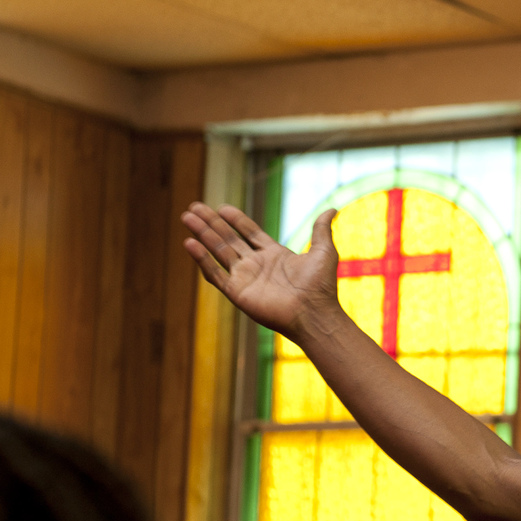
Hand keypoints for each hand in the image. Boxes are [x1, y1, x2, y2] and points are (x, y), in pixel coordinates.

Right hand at [181, 202, 342, 339]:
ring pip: (218, 252)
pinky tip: (190, 243)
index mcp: (274, 255)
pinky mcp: (237, 293)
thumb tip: (334, 208)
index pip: (249, 232)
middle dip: (211, 223)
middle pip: (229, 239)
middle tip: (194, 207)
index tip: (221, 207)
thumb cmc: (321, 286)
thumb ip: (321, 229)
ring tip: (187, 217)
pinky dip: (202, 259)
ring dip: (202, 234)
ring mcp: (246, 278)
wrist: (314, 313)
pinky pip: (215, 274)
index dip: (236, 219)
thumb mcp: (324, 251)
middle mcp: (257, 265)